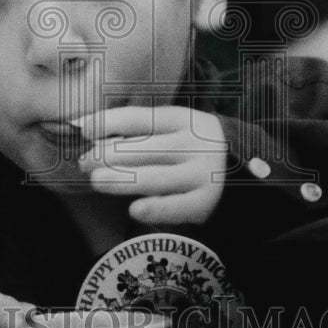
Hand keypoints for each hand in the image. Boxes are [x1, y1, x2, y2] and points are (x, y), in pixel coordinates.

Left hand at [75, 105, 227, 226]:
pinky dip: (156, 209)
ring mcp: (202, 173)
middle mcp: (193, 144)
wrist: (244, 172)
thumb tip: (89, 133)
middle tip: (84, 163)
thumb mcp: (171, 131)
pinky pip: (177, 207)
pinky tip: (135, 209)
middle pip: (144, 148)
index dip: (108, 122)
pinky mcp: (207, 202)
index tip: (83, 129)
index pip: (139, 118)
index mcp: (182, 120)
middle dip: (108, 155)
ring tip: (97, 182)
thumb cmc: (190, 149)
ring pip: (155, 177)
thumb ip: (137, 133)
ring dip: (121, 180)